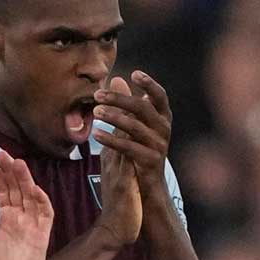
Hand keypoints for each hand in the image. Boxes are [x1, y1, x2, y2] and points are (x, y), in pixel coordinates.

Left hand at [0, 152, 51, 259]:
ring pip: (31, 198)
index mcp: (6, 220)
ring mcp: (32, 227)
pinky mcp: (41, 238)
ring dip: (26, 180)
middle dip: (11, 172)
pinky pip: (45, 216)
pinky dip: (42, 202)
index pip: (4, 193)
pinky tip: (34, 189)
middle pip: (18, 190)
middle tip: (2, 154)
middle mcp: (20, 220)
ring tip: (17, 163)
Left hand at [93, 71, 172, 201]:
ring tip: (95, 112)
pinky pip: (128, 147)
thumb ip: (127, 103)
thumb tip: (117, 78)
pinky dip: (111, 140)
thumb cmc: (140, 151)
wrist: (148, 187)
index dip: (150, 84)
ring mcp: (158, 146)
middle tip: (98, 94)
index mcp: (162, 119)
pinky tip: (96, 134)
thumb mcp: (135, 125)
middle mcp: (164, 130)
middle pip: (143, 108)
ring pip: (135, 127)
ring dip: (113, 117)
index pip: (160, 97)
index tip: (135, 73)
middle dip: (120, 99)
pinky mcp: (149, 161)